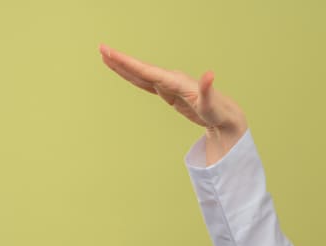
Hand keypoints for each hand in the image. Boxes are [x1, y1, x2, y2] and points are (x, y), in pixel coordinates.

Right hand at [99, 44, 247, 163]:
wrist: (224, 116)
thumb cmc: (218, 112)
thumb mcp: (212, 105)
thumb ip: (208, 89)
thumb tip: (210, 74)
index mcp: (176, 81)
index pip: (148, 71)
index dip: (129, 64)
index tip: (112, 54)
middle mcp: (171, 79)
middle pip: (141, 69)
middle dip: (121, 60)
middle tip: (101, 48)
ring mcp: (169, 84)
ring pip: (141, 74)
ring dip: (123, 66)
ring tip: (105, 55)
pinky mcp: (168, 92)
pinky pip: (146, 83)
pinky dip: (133, 76)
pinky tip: (122, 71)